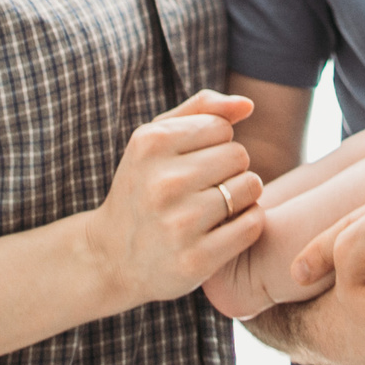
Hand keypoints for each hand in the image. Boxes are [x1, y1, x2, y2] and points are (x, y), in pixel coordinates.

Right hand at [82, 89, 266, 311]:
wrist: (112, 258)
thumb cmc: (143, 188)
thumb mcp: (155, 141)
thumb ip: (201, 109)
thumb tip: (248, 104)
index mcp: (151, 144)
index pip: (221, 127)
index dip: (214, 144)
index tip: (194, 163)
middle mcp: (164, 182)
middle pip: (239, 155)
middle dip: (230, 169)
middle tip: (206, 187)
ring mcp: (180, 223)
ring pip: (251, 187)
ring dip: (242, 197)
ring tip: (216, 207)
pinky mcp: (197, 259)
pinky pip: (252, 224)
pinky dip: (246, 224)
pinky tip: (224, 229)